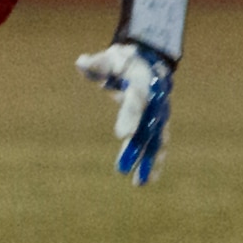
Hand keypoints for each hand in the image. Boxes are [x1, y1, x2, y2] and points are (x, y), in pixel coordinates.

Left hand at [75, 43, 171, 184]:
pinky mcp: (159, 126)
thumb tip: (82, 63)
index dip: (131, 116)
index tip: (122, 135)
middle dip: (137, 148)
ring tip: (139, 183)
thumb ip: (96, 64)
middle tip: (122, 168)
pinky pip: (159, 146)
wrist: (149, 64)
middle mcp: (156, 99)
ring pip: (157, 141)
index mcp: (143, 80)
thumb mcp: (109, 59)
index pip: (138, 99)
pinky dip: (154, 164)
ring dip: (149, 162)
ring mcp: (160, 114)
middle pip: (148, 126)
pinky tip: (146, 181)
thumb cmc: (122, 62)